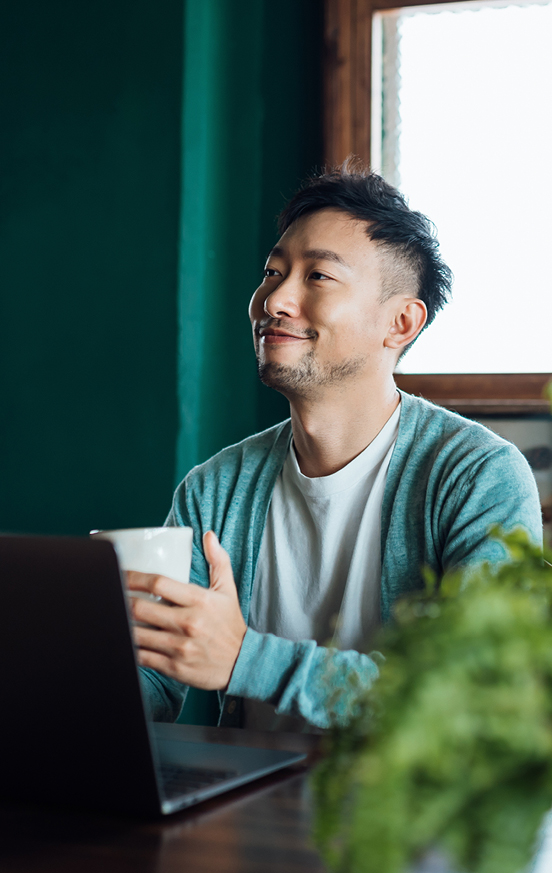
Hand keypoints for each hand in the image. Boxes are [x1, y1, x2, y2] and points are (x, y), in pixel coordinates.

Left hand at [126, 531, 246, 690]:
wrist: (243, 663)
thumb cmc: (230, 624)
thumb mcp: (227, 590)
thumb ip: (218, 561)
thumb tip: (208, 535)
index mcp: (199, 600)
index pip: (158, 582)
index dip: (133, 576)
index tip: (120, 572)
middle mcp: (188, 623)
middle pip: (140, 608)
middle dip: (120, 598)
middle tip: (110, 592)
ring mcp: (179, 647)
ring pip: (136, 633)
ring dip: (121, 623)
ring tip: (111, 614)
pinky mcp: (173, 668)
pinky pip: (142, 657)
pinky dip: (128, 648)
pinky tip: (122, 639)